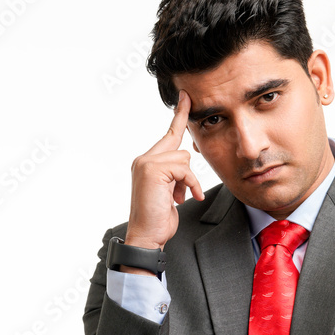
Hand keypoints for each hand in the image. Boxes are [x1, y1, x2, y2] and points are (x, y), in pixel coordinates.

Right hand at [125, 90, 204, 256]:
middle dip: (186, 173)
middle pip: (179, 148)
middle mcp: (144, 159)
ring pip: (183, 158)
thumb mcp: (169, 192)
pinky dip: (190, 185)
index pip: (168, 135)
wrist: (146, 236)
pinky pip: (185, 169)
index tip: (185, 98)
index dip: (178, 116)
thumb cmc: (158, 219)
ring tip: (177, 199)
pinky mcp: (153, 170)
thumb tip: (186, 167)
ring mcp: (146, 163)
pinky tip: (183, 199)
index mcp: (146, 163)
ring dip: (187, 182)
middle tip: (179, 194)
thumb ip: (175, 175)